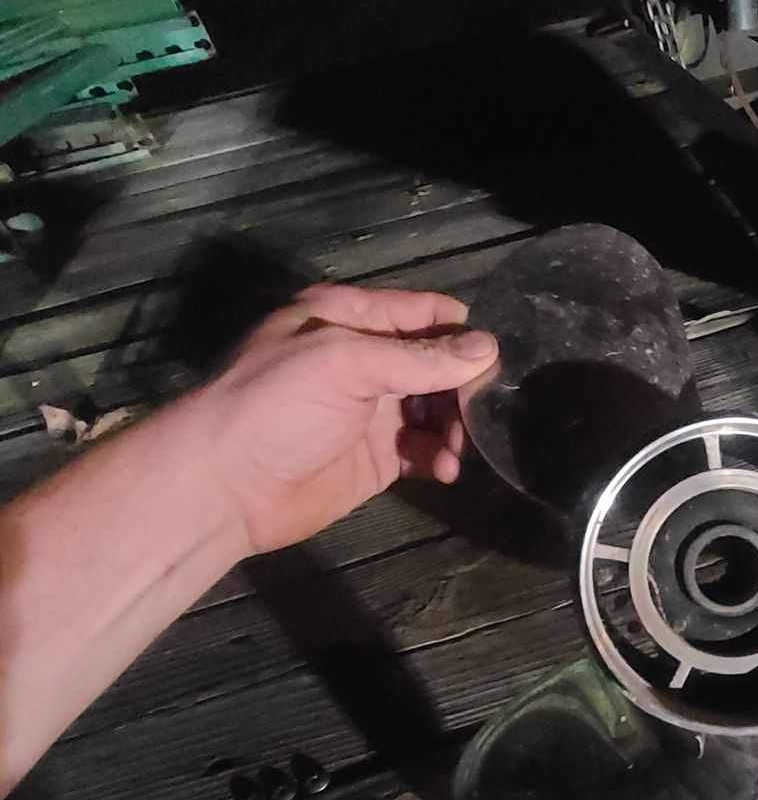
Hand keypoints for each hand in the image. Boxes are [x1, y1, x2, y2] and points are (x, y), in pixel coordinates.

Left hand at [179, 283, 497, 554]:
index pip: (423, 313)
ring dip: (455, 427)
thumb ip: (418, 359)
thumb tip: (489, 349)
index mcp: (348, 318)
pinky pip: (424, 449)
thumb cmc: (276, 407)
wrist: (224, 487)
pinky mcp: (377, 458)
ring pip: (436, 408)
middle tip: (477, 413)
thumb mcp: (345, 364)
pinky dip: (441, 457)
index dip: (460, 333)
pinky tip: (443, 471)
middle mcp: (363, 358)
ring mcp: (370, 410)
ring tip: (456, 450)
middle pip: (437, 363)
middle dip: (463, 386)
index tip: (491, 360)